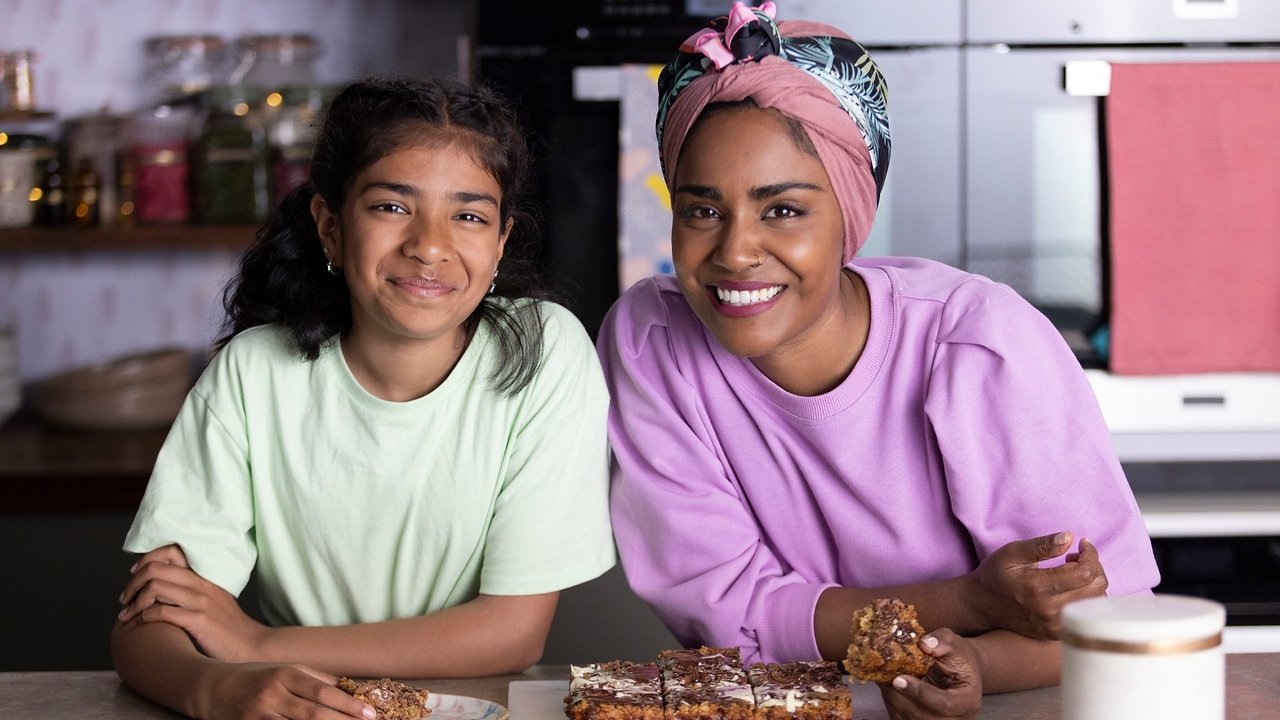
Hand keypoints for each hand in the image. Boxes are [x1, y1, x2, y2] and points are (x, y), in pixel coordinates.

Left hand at [118, 547, 267, 662]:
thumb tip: (160, 589)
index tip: (134, 575)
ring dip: (134, 602)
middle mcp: (201, 584)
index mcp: (204, 576)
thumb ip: (192, 592)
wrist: (251, 646)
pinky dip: (144, 617)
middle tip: (124, 599)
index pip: (171, 552)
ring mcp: (201, 601)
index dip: (146, 560)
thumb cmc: (228, 629)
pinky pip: (162, 611)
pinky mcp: (199, 620)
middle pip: (156, 568)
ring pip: (155, 587)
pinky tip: (140, 625)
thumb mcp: (214, 601)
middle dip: (132, 583)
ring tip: (126, 615)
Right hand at [196, 662, 376, 719]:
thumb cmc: (254, 677)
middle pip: (313, 713)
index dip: (348, 704)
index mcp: (285, 674)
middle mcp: (272, 693)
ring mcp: (258, 714)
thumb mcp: (284, 670)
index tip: (369, 713)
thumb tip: (348, 688)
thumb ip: (315, 679)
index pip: (323, 691)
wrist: (209, 687)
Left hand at [880, 629, 980, 719]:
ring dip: (891, 693)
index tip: (899, 679)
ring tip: (888, 672)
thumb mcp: (957, 645)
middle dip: (898, 692)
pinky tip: (890, 680)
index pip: (944, 704)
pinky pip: (897, 714)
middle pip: (920, 713)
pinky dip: (889, 697)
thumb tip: (925, 644)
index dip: (920, 692)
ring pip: (905, 714)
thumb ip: (944, 641)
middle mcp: (952, 719)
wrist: (957, 674)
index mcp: (967, 701)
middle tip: (885, 670)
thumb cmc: (958, 660)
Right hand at [969, 532, 1107, 638]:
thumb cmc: (996, 574)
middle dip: (1094, 567)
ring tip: (1073, 572)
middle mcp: (1049, 610)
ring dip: (1091, 583)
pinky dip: (1086, 598)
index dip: (1090, 554)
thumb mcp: (1012, 552)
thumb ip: (1041, 545)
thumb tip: (1069, 537)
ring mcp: (1054, 625)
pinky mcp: (1056, 633)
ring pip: (1096, 604)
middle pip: (1097, 589)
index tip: (1082, 544)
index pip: (1085, 573)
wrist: (981, 605)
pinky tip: (1071, 588)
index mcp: (1038, 587)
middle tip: (1077, 557)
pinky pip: (1086, 615)